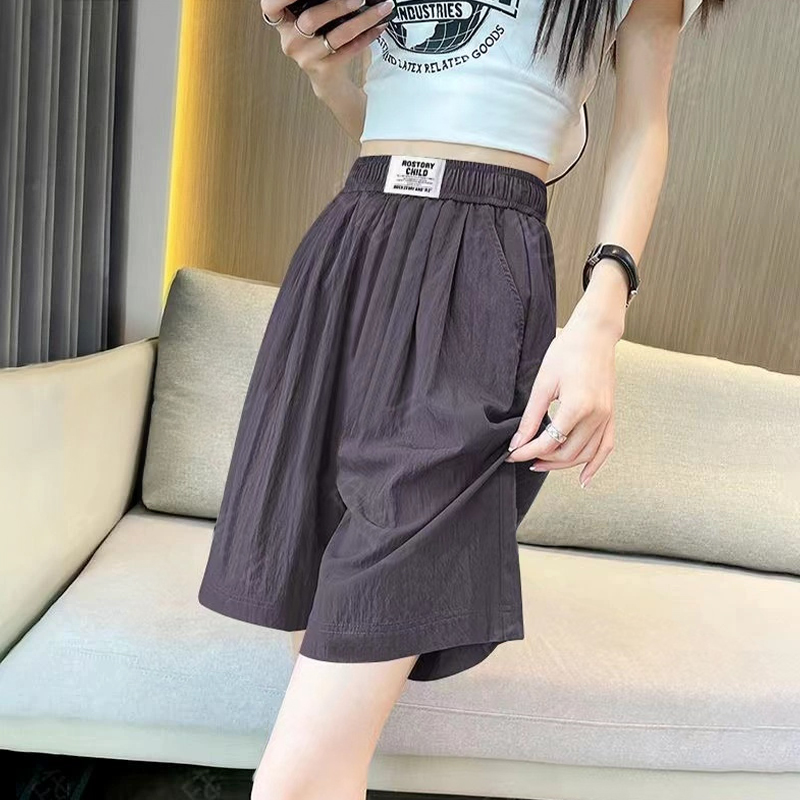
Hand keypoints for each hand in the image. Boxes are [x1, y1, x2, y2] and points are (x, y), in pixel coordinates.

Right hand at [260, 0, 393, 84]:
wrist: (328, 81)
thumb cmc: (319, 43)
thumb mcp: (310, 22)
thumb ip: (315, 5)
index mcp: (282, 23)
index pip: (271, 6)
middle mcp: (290, 41)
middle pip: (310, 19)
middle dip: (337, 5)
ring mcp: (306, 58)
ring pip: (335, 35)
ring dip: (362, 20)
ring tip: (380, 10)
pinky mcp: (324, 69)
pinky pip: (349, 50)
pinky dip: (367, 37)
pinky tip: (379, 26)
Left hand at [504, 314, 618, 487]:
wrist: (595, 335)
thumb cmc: (567, 352)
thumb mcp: (543, 384)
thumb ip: (531, 417)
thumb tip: (517, 442)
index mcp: (578, 407)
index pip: (549, 442)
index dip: (527, 451)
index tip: (512, 454)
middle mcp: (597, 416)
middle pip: (568, 453)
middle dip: (543, 459)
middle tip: (523, 457)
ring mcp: (607, 417)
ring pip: (585, 455)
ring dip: (562, 464)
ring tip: (541, 464)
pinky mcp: (611, 415)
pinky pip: (606, 447)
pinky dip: (595, 464)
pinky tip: (582, 478)